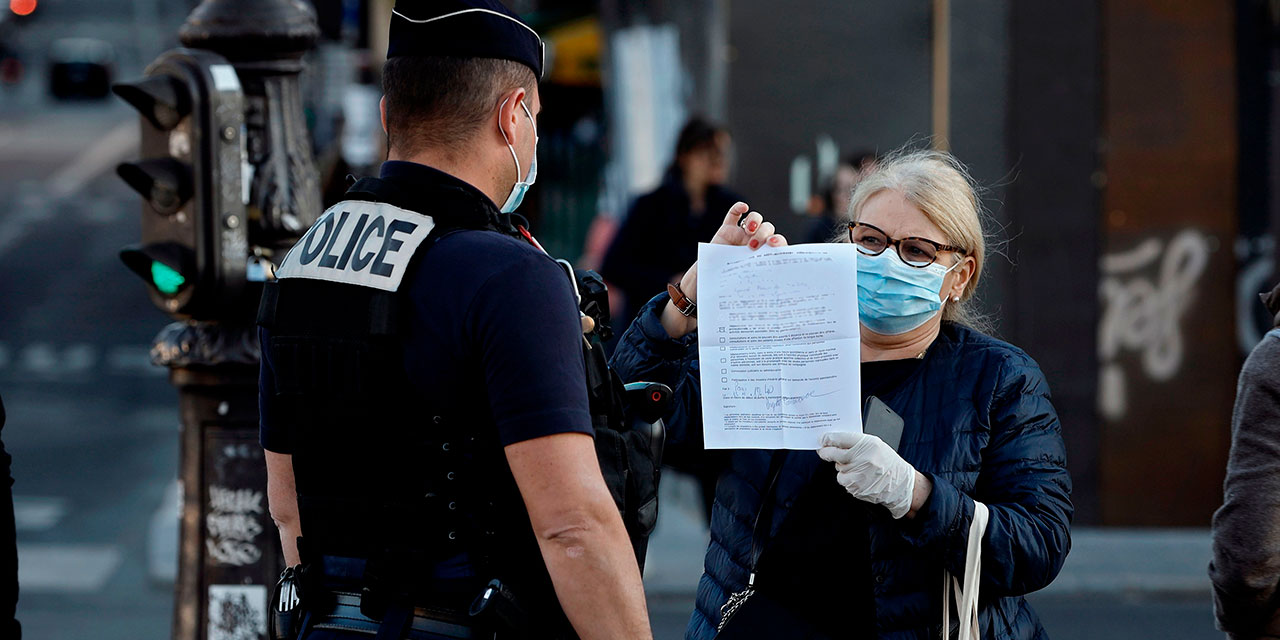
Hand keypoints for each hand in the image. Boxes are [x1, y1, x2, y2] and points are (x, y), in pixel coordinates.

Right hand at [661, 202, 787, 337]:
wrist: (705, 288)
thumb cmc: (728, 289)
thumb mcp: (746, 285)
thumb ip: (758, 281)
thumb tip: (775, 294)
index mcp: (764, 256)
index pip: (778, 244)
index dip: (779, 241)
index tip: (774, 246)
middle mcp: (756, 243)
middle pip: (768, 229)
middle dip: (764, 233)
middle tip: (755, 245)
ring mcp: (741, 235)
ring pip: (755, 219)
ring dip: (755, 221)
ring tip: (749, 230)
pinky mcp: (726, 230)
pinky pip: (734, 214)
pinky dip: (739, 208)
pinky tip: (743, 208)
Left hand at [817, 431, 926, 518]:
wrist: (900, 484)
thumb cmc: (888, 463)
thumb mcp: (876, 445)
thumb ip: (856, 442)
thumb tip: (834, 441)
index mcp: (869, 444)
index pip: (841, 438)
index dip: (828, 438)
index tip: (823, 439)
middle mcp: (863, 458)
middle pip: (834, 453)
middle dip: (826, 452)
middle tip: (823, 450)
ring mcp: (859, 473)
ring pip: (838, 468)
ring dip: (842, 467)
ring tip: (857, 467)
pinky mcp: (856, 486)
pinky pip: (842, 480)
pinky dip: (846, 478)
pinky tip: (858, 476)